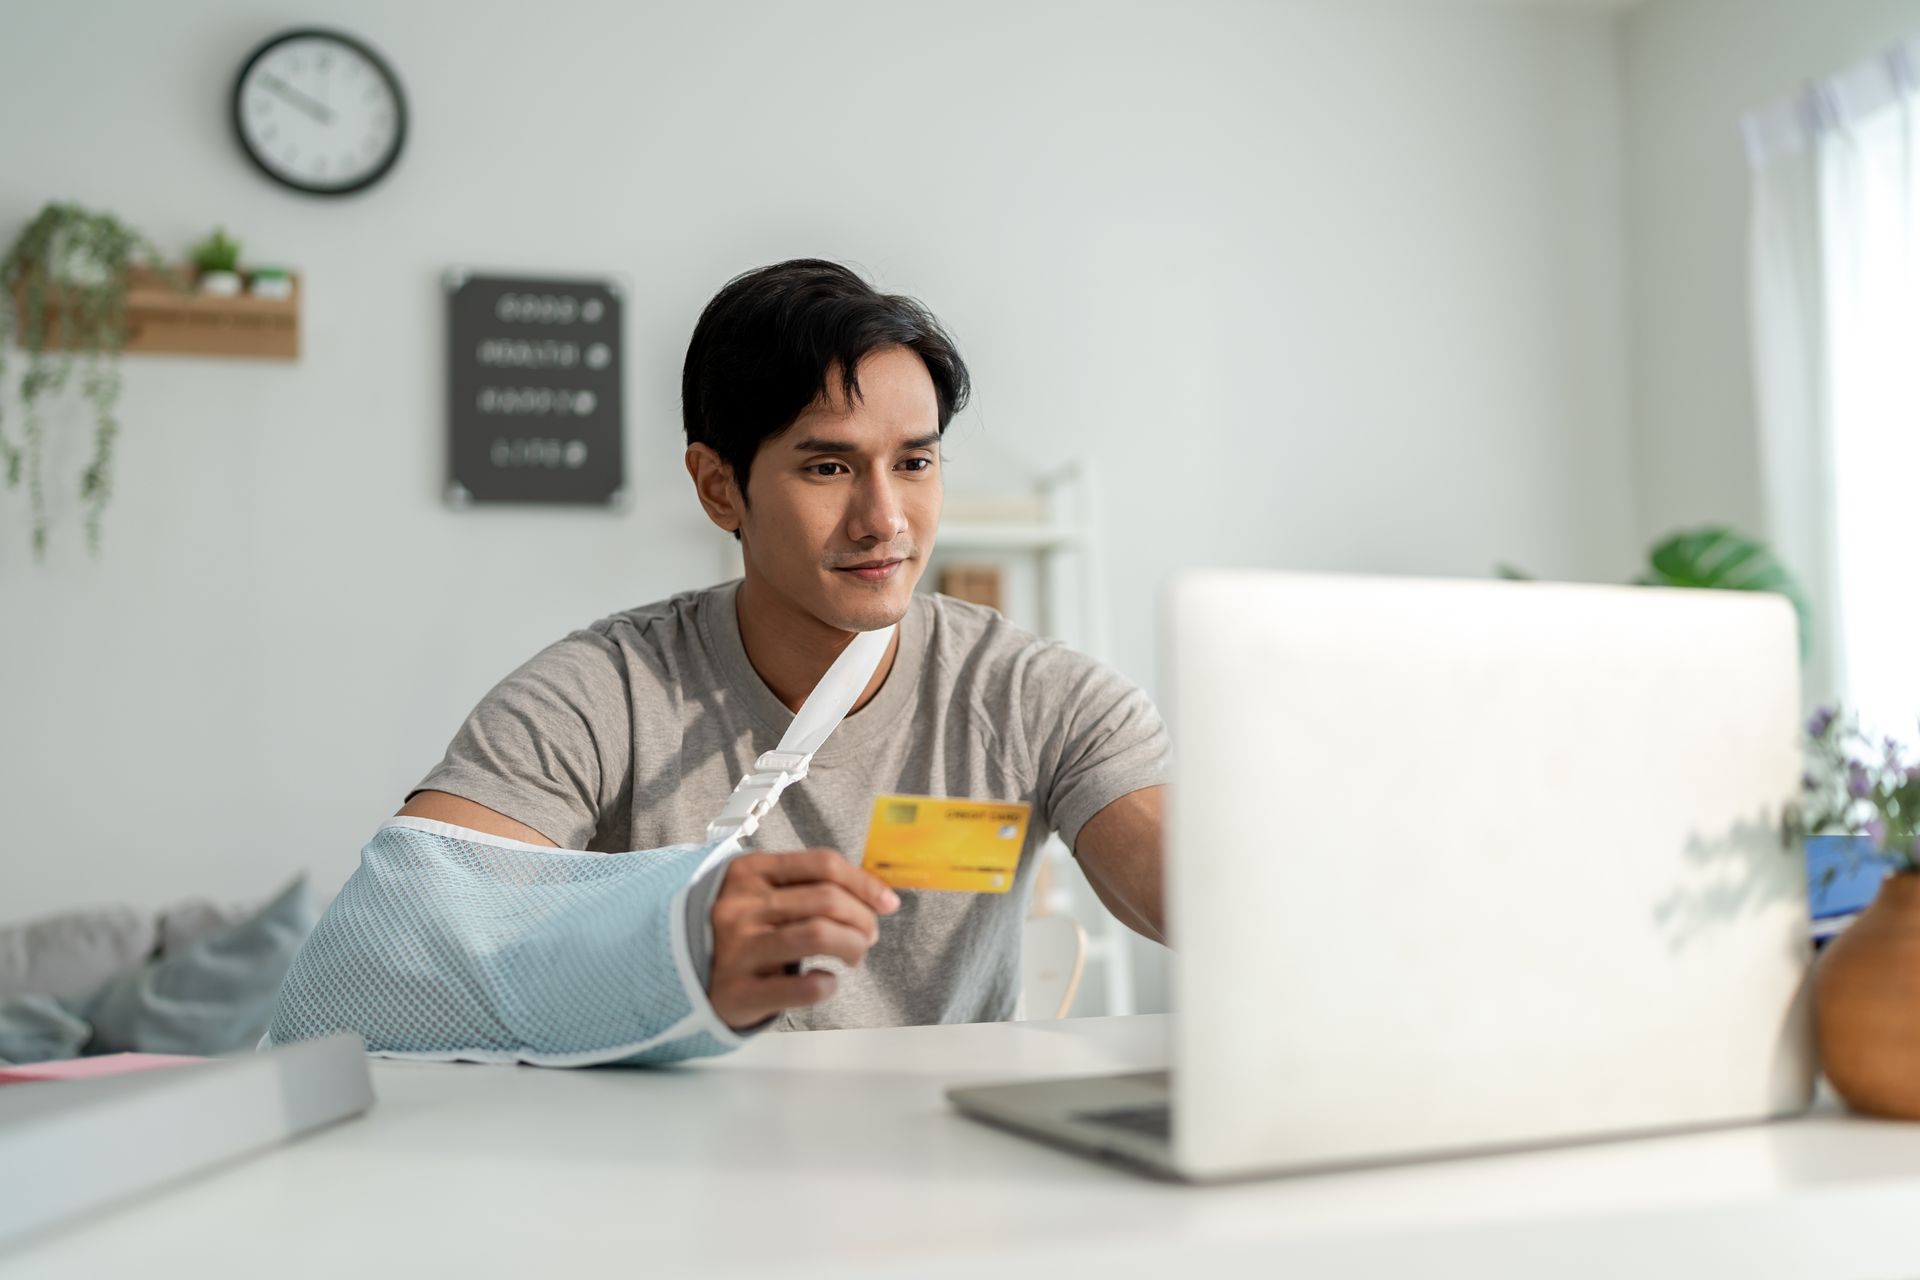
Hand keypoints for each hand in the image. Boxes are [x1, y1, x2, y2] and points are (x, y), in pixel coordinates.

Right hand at [708, 849, 899, 1030]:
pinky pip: (803, 988)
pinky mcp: (739, 992)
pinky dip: (827, 984)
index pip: (823, 864)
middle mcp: (741, 907)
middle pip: (827, 899)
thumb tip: (872, 892)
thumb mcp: (757, 891)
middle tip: (867, 934)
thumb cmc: (732, 929)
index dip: (864, 883)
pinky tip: (825, 981)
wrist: (675, 970)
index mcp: (748, 873)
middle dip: (863, 918)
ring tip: (852, 954)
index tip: (886, 902)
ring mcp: (738, 950)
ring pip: (820, 934)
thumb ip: (804, 885)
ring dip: (852, 945)